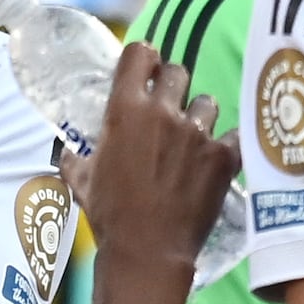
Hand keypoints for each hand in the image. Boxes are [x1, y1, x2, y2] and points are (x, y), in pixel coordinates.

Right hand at [84, 39, 236, 265]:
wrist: (148, 250)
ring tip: (193, 138)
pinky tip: (217, 158)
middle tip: (170, 106)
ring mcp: (198, 133)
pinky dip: (227, 144)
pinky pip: (234, 135)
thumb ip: (76, 155)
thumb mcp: (81, 179)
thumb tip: (69, 150)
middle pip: (178, 72)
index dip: (145, 59)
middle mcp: (164, 112)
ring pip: (207, 102)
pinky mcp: (225, 156)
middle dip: (173, 85)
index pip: (140, 53)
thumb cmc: (110, 214)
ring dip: (200, 115)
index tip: (147, 71)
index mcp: (125, 109)